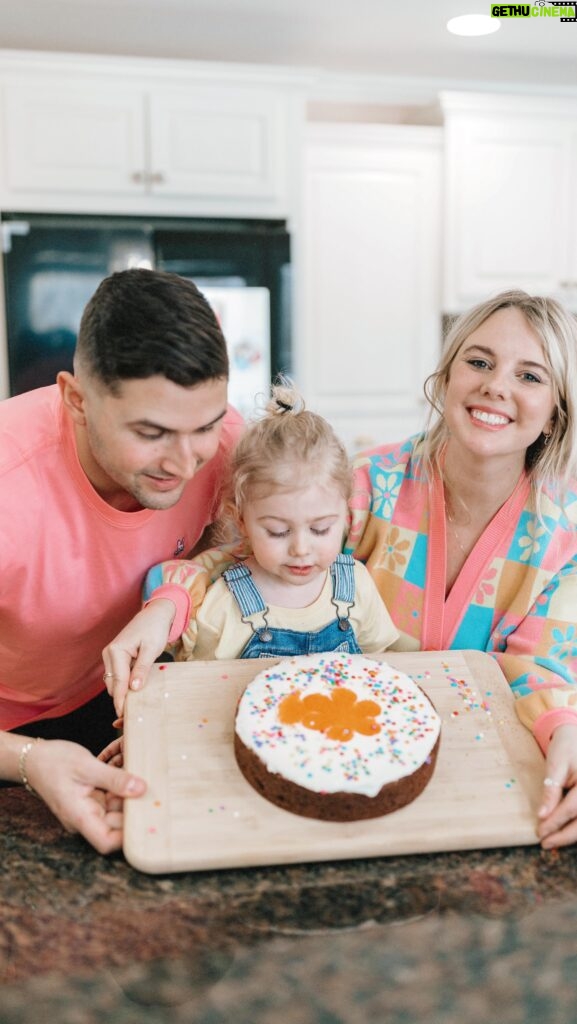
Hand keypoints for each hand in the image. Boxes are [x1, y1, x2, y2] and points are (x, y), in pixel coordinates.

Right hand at [24, 738, 145, 853]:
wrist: (34, 758)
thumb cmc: (54, 762)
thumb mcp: (87, 766)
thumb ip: (114, 779)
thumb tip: (141, 789)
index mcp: (80, 816)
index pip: (107, 842)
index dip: (128, 837)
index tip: (146, 817)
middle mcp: (85, 818)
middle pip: (117, 827)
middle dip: (135, 812)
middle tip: (155, 794)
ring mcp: (89, 810)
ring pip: (117, 812)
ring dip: (130, 798)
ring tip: (144, 779)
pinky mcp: (92, 801)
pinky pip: (112, 801)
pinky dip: (122, 790)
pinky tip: (131, 776)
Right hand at [102, 600, 174, 716]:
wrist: (156, 614)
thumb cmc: (154, 628)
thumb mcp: (151, 649)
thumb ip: (142, 668)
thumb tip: (134, 688)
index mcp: (116, 651)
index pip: (117, 681)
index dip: (120, 700)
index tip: (123, 715)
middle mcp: (109, 654)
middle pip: (113, 684)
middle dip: (121, 698)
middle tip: (133, 713)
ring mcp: (111, 656)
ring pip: (114, 681)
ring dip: (123, 691)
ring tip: (136, 704)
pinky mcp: (117, 658)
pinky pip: (118, 675)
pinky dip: (125, 684)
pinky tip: (135, 690)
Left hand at [536, 723, 576, 847]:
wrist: (575, 736)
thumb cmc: (565, 748)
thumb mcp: (555, 765)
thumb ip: (550, 790)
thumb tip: (542, 815)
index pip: (571, 809)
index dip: (555, 822)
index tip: (540, 832)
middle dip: (564, 835)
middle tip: (545, 843)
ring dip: (571, 834)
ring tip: (553, 841)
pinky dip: (576, 826)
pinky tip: (564, 832)